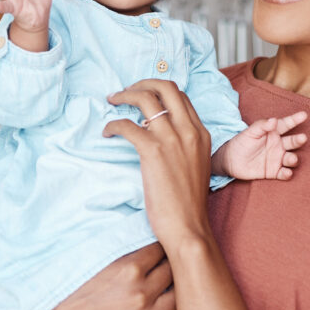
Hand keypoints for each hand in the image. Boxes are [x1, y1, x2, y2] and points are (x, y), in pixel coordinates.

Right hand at [23, 243, 177, 309]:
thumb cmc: (74, 284)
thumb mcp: (98, 256)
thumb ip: (125, 245)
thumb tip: (150, 224)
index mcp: (130, 268)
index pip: (164, 248)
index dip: (166, 245)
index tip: (167, 245)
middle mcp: (140, 293)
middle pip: (174, 271)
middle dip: (175, 265)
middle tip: (175, 264)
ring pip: (179, 298)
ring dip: (180, 291)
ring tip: (177, 286)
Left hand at [103, 80, 213, 248]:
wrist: (189, 227)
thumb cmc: (188, 203)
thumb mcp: (195, 165)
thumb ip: (185, 145)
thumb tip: (160, 134)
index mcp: (201, 133)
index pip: (180, 96)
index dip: (158, 89)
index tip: (143, 94)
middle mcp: (189, 130)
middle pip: (165, 87)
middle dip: (142, 83)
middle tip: (126, 91)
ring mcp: (172, 139)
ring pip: (145, 98)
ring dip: (124, 95)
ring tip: (112, 101)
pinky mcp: (153, 151)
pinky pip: (127, 125)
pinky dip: (113, 124)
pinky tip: (107, 132)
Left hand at [217, 112, 306, 179]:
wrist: (230, 160)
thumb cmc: (241, 142)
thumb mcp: (250, 132)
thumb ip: (262, 125)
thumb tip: (274, 120)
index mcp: (273, 132)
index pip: (286, 125)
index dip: (295, 120)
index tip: (303, 115)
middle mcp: (278, 145)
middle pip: (292, 142)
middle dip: (298, 140)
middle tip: (302, 138)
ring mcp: (277, 158)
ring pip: (290, 158)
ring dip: (293, 159)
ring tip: (292, 158)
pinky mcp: (273, 171)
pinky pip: (283, 173)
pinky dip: (287, 173)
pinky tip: (287, 172)